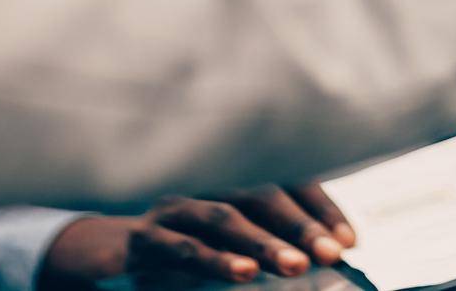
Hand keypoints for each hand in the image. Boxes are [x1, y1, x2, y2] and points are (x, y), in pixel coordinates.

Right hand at [40, 183, 354, 288]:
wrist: (104, 258)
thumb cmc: (179, 252)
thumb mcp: (227, 248)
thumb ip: (265, 249)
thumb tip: (322, 261)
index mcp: (233, 182)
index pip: (287, 182)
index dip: (321, 208)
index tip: (351, 240)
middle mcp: (205, 184)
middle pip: (262, 193)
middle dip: (302, 225)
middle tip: (333, 253)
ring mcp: (174, 208)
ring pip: (225, 216)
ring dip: (263, 242)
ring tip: (296, 265)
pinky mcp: (144, 237)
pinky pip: (183, 246)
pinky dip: (214, 260)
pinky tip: (241, 273)